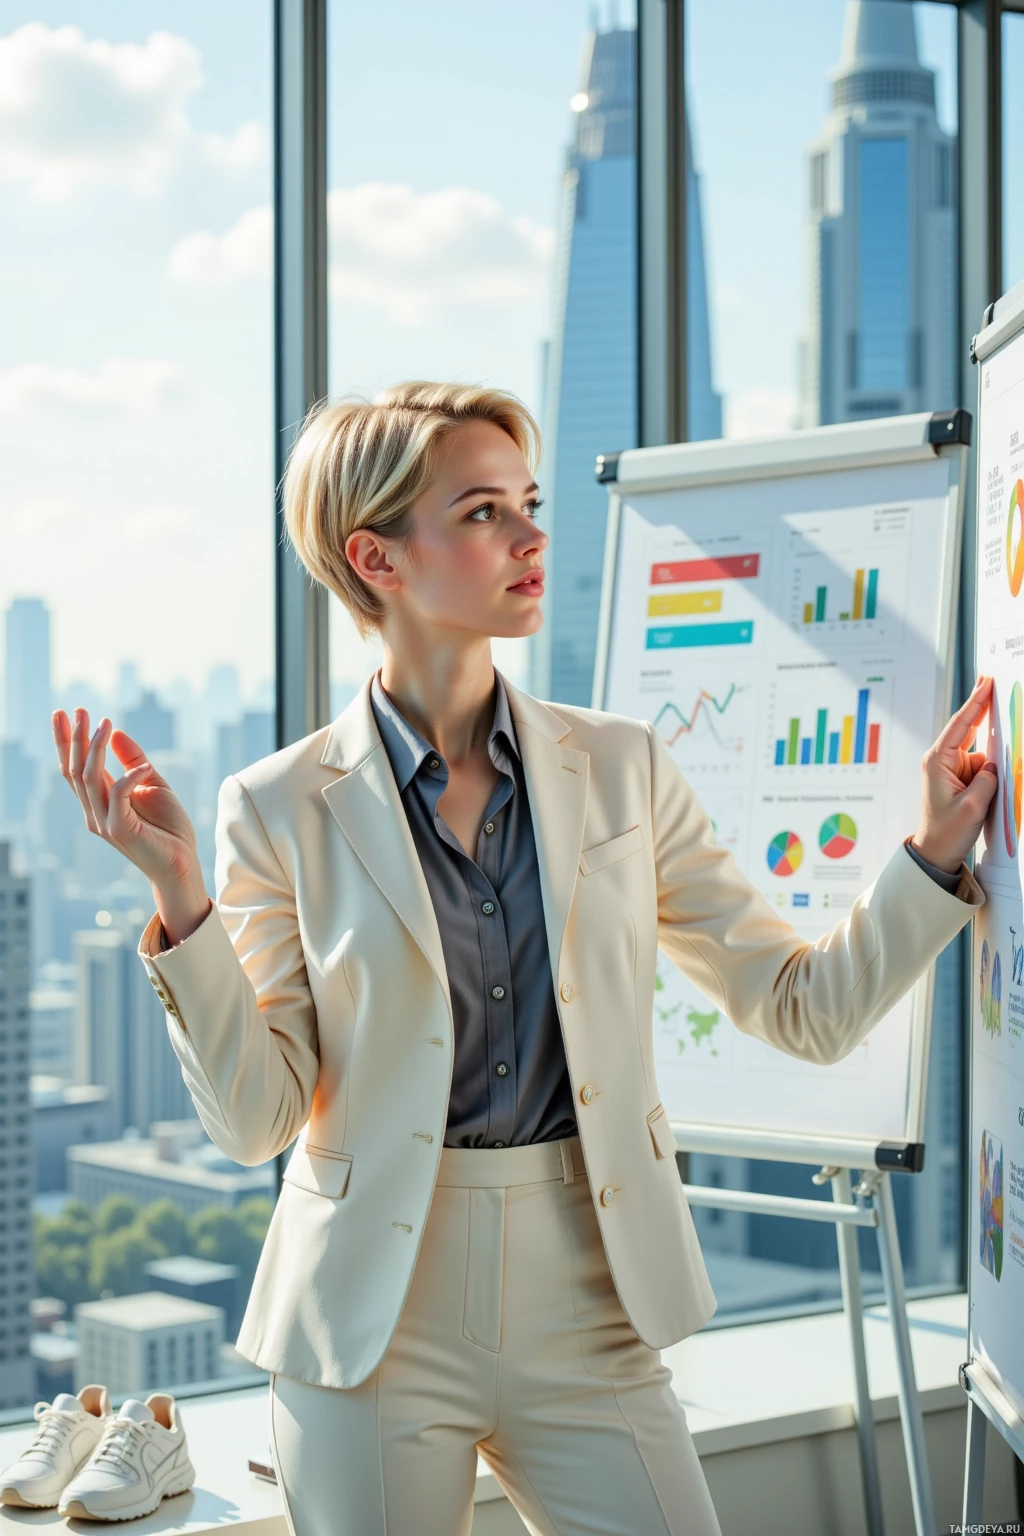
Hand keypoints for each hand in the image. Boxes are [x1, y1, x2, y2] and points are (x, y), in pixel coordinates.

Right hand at [52, 707, 203, 894]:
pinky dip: (130, 776)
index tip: (65, 713)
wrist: (182, 862)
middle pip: (75, 770)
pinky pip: (118, 795)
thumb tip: (115, 732)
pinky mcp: (120, 830)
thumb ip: (133, 760)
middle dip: (75, 738)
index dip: (68, 741)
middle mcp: (95, 812)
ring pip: (89, 778)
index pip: (75, 768)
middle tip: (78, 710)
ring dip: (95, 748)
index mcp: (100, 801)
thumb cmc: (168, 826)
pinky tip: (145, 766)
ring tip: (105, 723)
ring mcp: (104, 822)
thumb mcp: (152, 783)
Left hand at [911, 675, 997, 873]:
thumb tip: (994, 763)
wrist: (936, 852)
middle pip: (967, 728)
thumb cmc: (946, 831)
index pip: (960, 724)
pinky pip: (981, 765)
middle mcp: (942, 760)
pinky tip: (996, 779)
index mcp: (938, 761)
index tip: (986, 682)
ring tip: (989, 776)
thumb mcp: (973, 806)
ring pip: (979, 750)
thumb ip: (988, 779)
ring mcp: (951, 768)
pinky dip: (992, 767)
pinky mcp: (961, 778)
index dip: (975, 701)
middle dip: (983, 709)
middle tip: (995, 683)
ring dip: (992, 753)